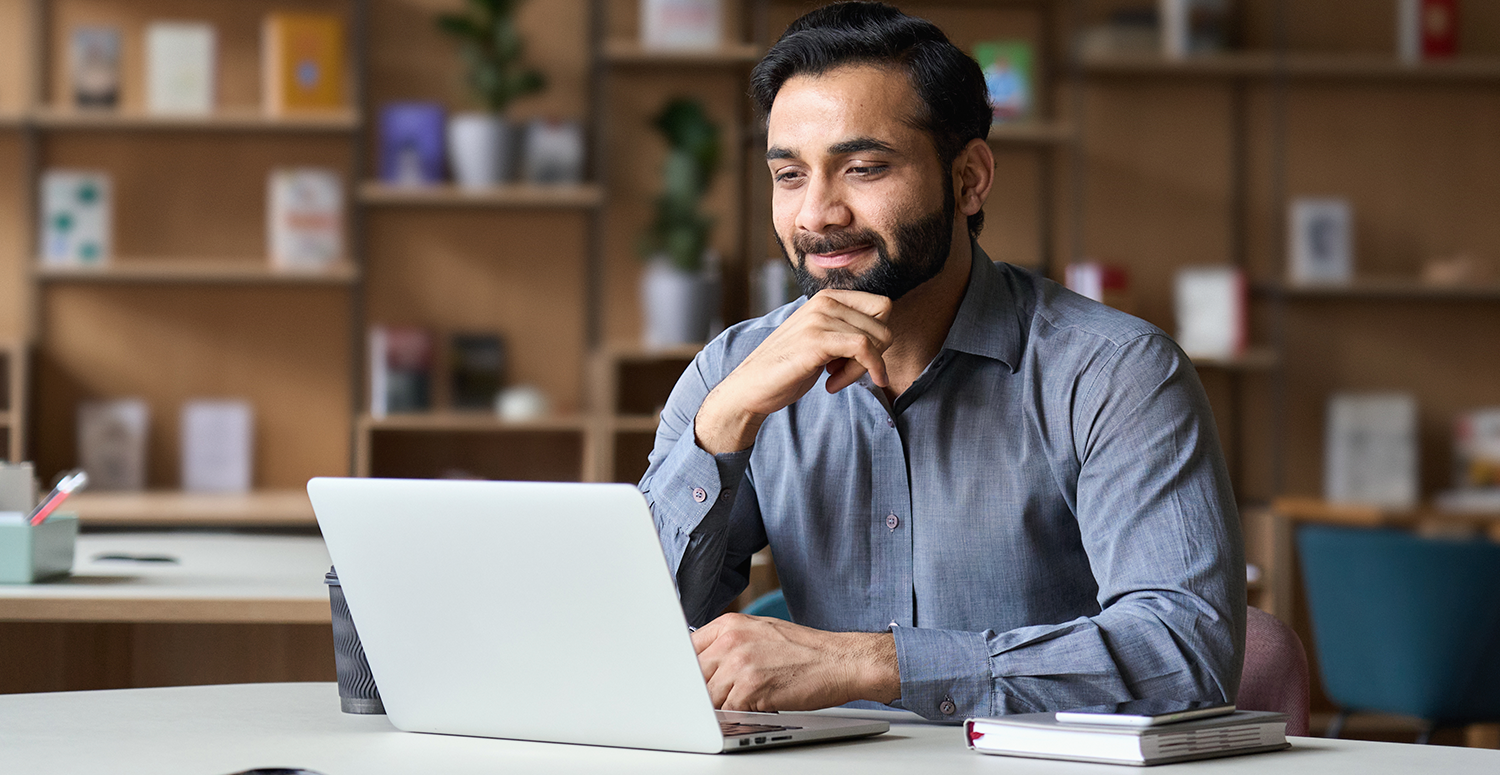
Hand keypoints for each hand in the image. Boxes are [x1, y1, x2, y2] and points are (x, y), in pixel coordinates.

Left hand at [691, 612, 899, 711]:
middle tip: (723, 696)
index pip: (687, 650)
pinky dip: (737, 716)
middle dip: (703, 691)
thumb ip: (729, 643)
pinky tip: (756, 707)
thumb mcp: (760, 632)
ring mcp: (739, 664)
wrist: (840, 661)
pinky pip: (727, 711)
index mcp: (729, 624)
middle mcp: (730, 641)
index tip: (689, 683)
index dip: (687, 671)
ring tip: (746, 700)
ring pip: (707, 697)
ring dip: (722, 705)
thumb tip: (702, 663)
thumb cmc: (805, 650)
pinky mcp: (750, 688)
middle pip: (694, 676)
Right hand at [695, 290, 892, 453]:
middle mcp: (824, 301)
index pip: (882, 306)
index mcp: (827, 298)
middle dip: (874, 355)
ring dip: (863, 369)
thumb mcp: (821, 340)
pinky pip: (864, 349)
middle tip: (846, 373)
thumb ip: (846, 330)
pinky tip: (834, 386)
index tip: (857, 359)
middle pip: (883, 323)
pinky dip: (863, 371)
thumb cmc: (787, 368)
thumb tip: (884, 335)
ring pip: (875, 339)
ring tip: (835, 380)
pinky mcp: (817, 340)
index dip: (878, 337)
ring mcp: (819, 318)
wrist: (750, 386)